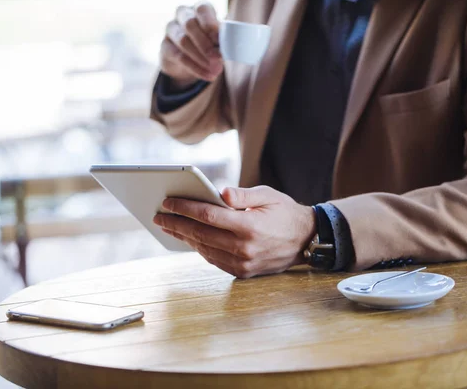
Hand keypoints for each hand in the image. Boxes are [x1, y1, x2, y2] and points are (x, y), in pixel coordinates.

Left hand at [153, 186, 315, 278]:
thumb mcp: (268, 196)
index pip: (208, 215)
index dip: (184, 208)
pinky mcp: (243, 273)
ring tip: (169, 227)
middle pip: (200, 234)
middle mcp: (244, 248)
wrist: (307, 240)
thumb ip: (242, 195)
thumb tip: (219, 193)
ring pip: (204, 250)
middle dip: (176, 224)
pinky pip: (214, 260)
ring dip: (184, 238)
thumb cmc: (285, 212)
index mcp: (250, 225)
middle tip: (159, 217)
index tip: (167, 202)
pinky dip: (200, 249)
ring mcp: (243, 264)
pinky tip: (190, 239)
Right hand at [160, 1, 223, 89]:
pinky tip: (208, 75)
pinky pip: (179, 57)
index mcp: (199, 9)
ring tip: (215, 70)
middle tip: (218, 59)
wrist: (189, 60)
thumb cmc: (209, 43)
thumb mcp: (218, 39)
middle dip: (205, 44)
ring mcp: (171, 29)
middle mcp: (183, 14)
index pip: (202, 9)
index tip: (219, 40)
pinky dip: (195, 68)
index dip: (210, 24)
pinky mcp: (165, 46)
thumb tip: (229, 47)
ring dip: (201, 58)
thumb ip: (222, 40)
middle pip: (190, 24)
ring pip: (183, 41)